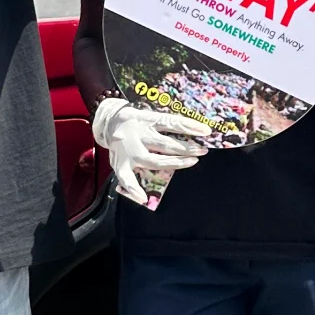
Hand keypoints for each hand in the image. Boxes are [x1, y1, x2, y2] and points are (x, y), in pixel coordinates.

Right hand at [92, 97, 210, 206]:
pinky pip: (126, 179)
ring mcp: (129, 151)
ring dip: (174, 163)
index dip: (189, 126)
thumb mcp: (151, 116)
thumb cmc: (137, 122)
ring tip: (192, 162)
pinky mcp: (120, 164)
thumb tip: (198, 129)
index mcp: (147, 120)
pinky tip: (144, 198)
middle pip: (165, 144)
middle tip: (202, 150)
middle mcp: (138, 135)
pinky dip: (134, 189)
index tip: (206, 131)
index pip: (171, 122)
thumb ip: (170, 124)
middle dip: (186, 148)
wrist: (108, 123)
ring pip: (153, 161)